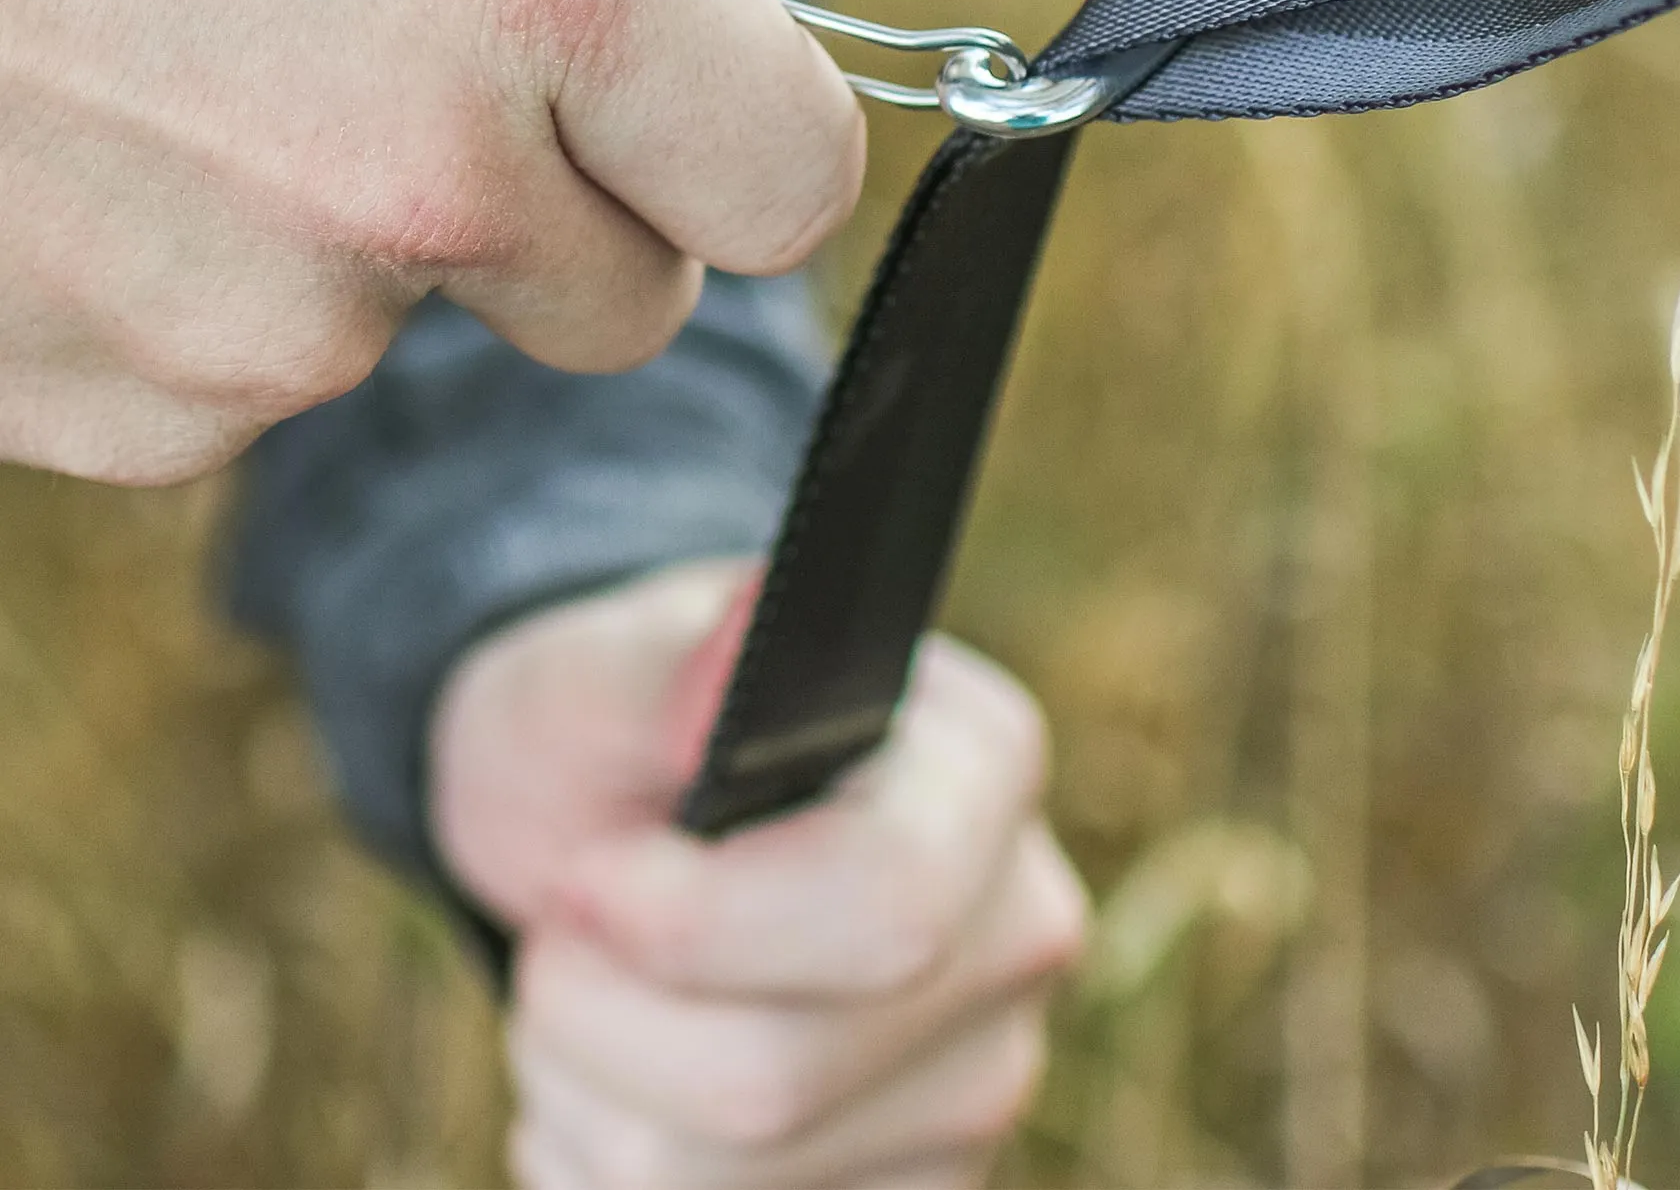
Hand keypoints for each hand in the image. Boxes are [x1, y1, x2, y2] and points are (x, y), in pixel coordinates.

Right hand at [0, 0, 861, 482]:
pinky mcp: (137, 423)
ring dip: (374, 233)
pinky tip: (103, 152)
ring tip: (200, 61)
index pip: (792, 173)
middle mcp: (426, 175)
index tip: (679, 86)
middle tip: (415, 49)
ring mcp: (272, 326)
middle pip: (643, 291)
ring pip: (433, 331)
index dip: (748, 130)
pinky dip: (218, 294)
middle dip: (575, 197)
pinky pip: (264, 384)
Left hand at [431, 562, 1087, 1189]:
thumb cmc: (613, 732)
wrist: (609, 838)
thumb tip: (741, 641)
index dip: (697, 927)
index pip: (886, 904)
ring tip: (585, 1001)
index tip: (581, 881)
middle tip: (562, 927)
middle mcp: (1019, 928)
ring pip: (730, 1185)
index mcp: (984, 766)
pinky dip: (613, 1176)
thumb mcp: (601, 674)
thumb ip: (665, 664)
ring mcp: (980, 1081)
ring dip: (590, 1103)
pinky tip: (623, 1086)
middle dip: (600, 1022)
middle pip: (779, 1080)